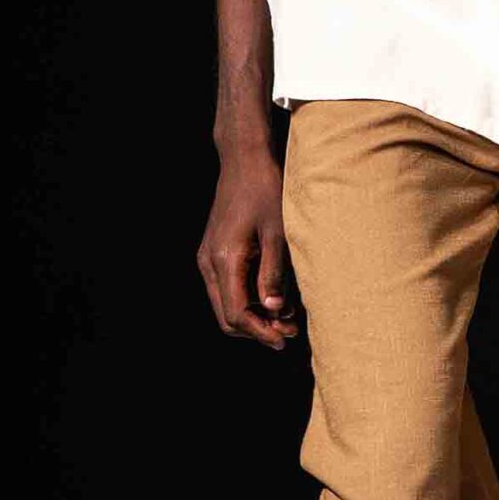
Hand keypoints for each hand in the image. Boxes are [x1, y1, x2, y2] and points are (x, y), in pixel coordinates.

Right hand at [197, 141, 300, 347]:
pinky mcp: (213, 252)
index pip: (236, 314)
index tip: (285, 340)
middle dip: (257, 330)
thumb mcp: (278, 231)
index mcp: (224, 259)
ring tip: (287, 317)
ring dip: (253, 317)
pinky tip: (273, 296)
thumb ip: (274, 272)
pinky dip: (247, 300)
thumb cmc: (266, 189)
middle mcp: (209, 262)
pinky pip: (226, 288)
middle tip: (291, 332)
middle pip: (226, 316)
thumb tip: (275, 310)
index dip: (261, 332)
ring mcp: (207, 257)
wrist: (245, 159)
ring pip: (225, 304)